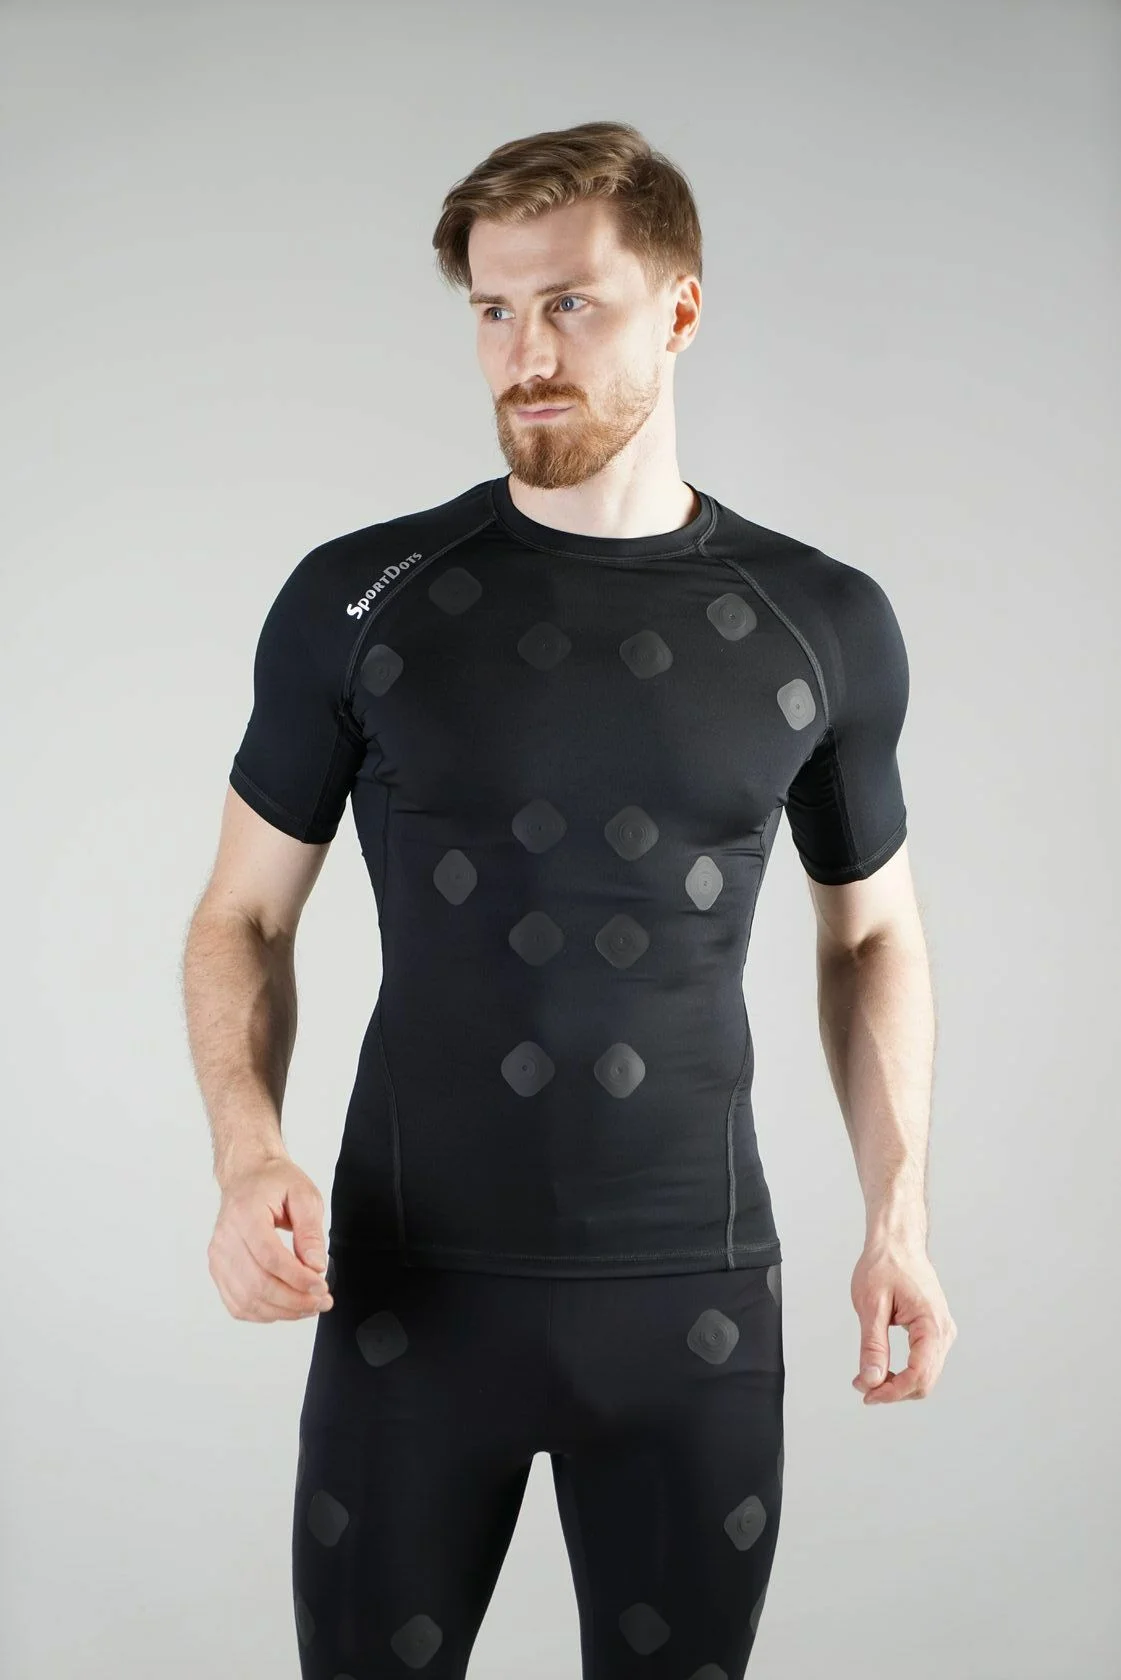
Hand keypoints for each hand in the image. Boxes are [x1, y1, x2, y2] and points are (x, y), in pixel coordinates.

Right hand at [208, 1152, 333, 1322]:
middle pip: (258, 1284)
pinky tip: (285, 1308)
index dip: (297, 1278)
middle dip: (294, 1300)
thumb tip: (316, 1266)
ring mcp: (218, 1256)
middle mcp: (225, 1237)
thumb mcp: (304, 1194)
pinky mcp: (218, 1269)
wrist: (247, 1176)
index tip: (321, 1285)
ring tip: (308, 1306)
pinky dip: (263, 1313)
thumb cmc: (274, 1182)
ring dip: (282, 1311)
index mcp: (245, 1213)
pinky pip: (237, 1304)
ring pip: (247, 1300)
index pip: (270, 1257)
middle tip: (321, 1301)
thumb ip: (311, 1231)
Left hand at [850, 1242, 956, 1402]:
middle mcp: (944, 1332)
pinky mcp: (935, 1331)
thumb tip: (872, 1379)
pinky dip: (904, 1372)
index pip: (919, 1375)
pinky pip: (923, 1362)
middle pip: (925, 1382)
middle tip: (861, 1386)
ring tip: (867, 1377)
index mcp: (932, 1324)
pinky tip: (882, 1367)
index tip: (866, 1394)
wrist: (898, 1241)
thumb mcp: (871, 1304)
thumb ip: (873, 1345)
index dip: (892, 1392)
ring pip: (925, 1375)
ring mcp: (942, 1332)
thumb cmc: (884, 1264)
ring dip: (898, 1383)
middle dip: (893, 1391)